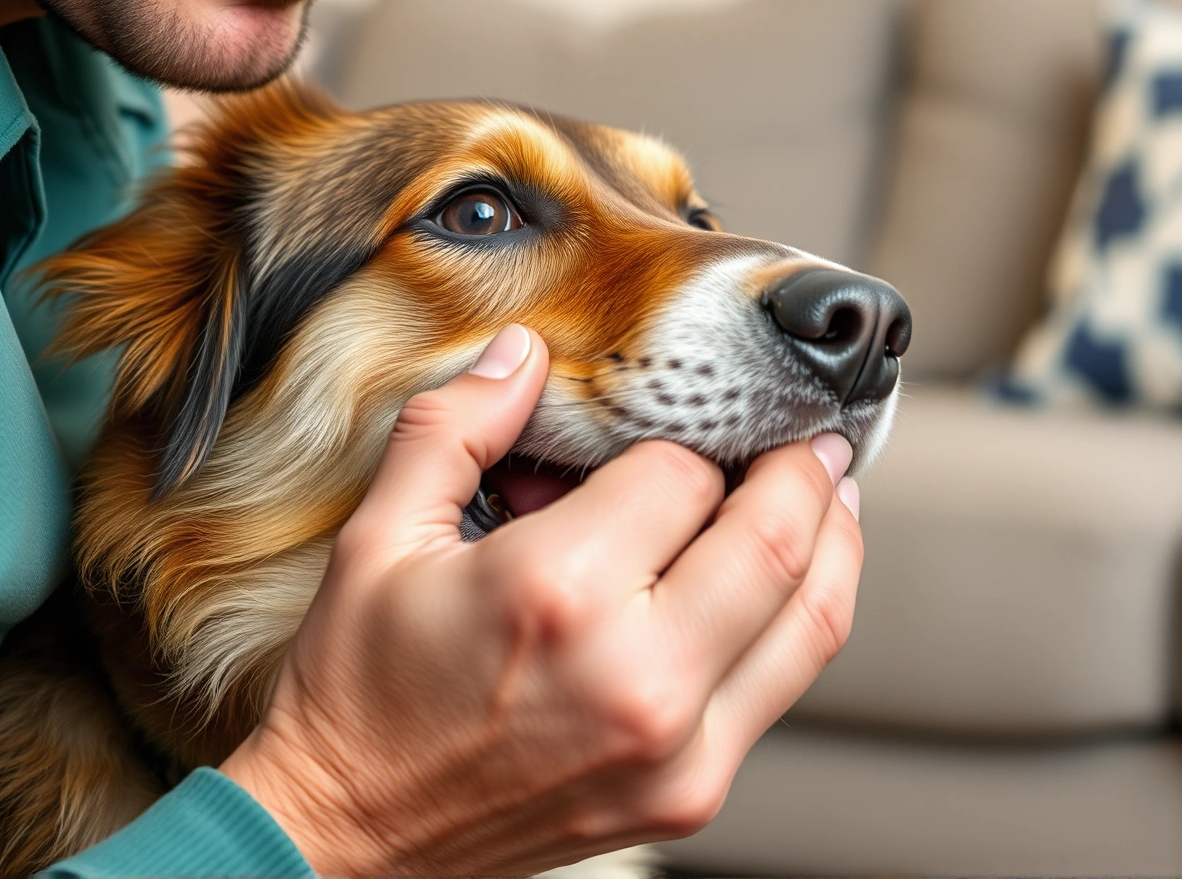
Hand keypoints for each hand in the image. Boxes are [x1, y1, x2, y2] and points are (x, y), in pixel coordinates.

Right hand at [220, 324, 863, 875]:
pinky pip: (784, 687)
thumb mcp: (378, 537)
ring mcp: (674, 746)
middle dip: (806, 472)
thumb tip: (523, 351)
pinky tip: (791, 582)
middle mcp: (634, 672)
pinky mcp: (690, 794)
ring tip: (833, 495)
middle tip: (814, 435)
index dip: (688, 438)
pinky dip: (803, 621)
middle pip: (776, 540)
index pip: (682, 475)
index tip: (685, 426)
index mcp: (556, 589)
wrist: (346, 837)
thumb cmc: (358, 689)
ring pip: (810, 619)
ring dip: (835, 542)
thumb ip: (457, 426)